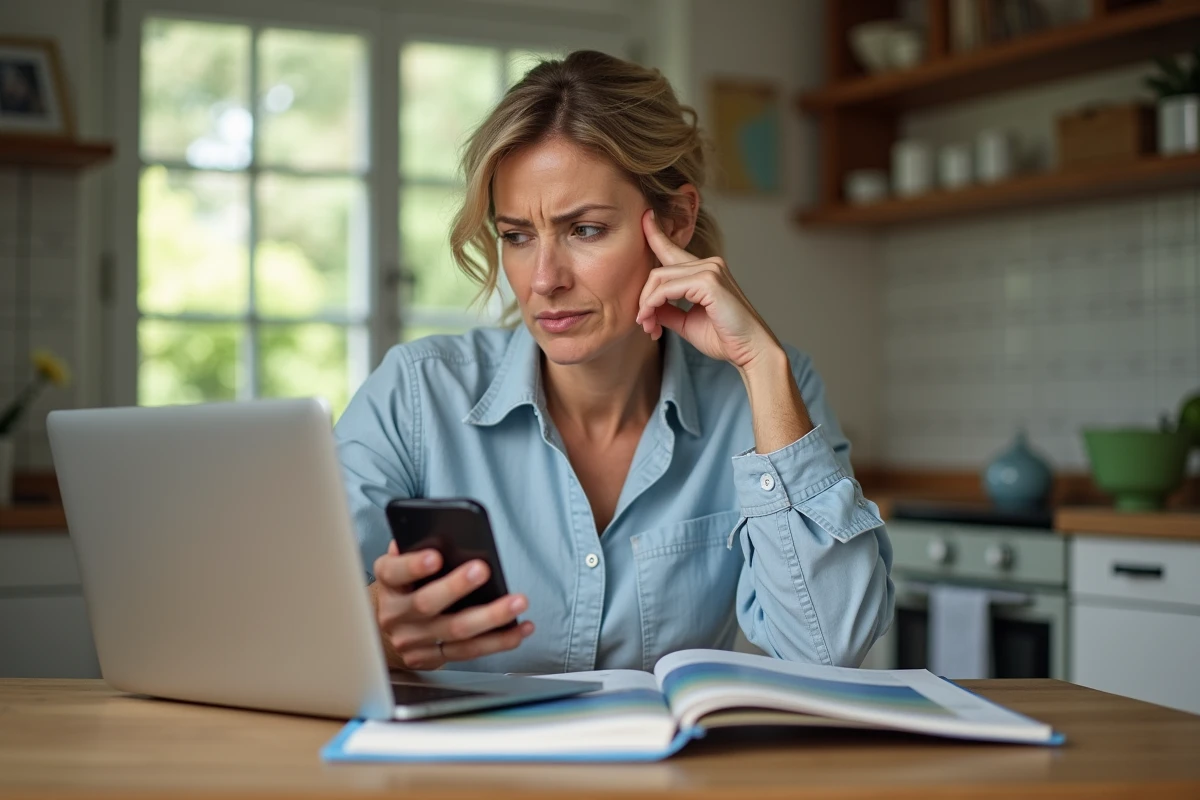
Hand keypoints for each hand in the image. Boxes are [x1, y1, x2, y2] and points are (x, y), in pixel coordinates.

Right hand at [371, 540, 533, 668]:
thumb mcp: (404, 563)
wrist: (390, 623)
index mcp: (388, 583)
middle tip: (483, 570)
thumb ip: (418, 548)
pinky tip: (519, 629)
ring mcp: (411, 640)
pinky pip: (468, 652)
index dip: (413, 566)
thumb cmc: (406, 584)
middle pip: (427, 604)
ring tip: (517, 603)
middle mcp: (395, 614)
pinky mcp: (429, 658)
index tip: (435, 557)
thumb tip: (446, 536)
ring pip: (455, 631)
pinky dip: (498, 641)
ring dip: (491, 618)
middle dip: (457, 587)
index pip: (394, 571)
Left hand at [635, 209, 778, 371]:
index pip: (674, 249)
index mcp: (706, 270)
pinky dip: (654, 305)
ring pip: (659, 278)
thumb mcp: (686, 322)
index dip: (656, 233)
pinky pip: (667, 289)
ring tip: (648, 327)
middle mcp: (709, 264)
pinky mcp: (708, 281)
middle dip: (645, 299)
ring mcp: (710, 269)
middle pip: (658, 271)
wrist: (750, 351)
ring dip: (647, 304)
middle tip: (644, 325)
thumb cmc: (724, 338)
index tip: (644, 217)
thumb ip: (667, 310)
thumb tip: (646, 307)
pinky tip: (653, 323)